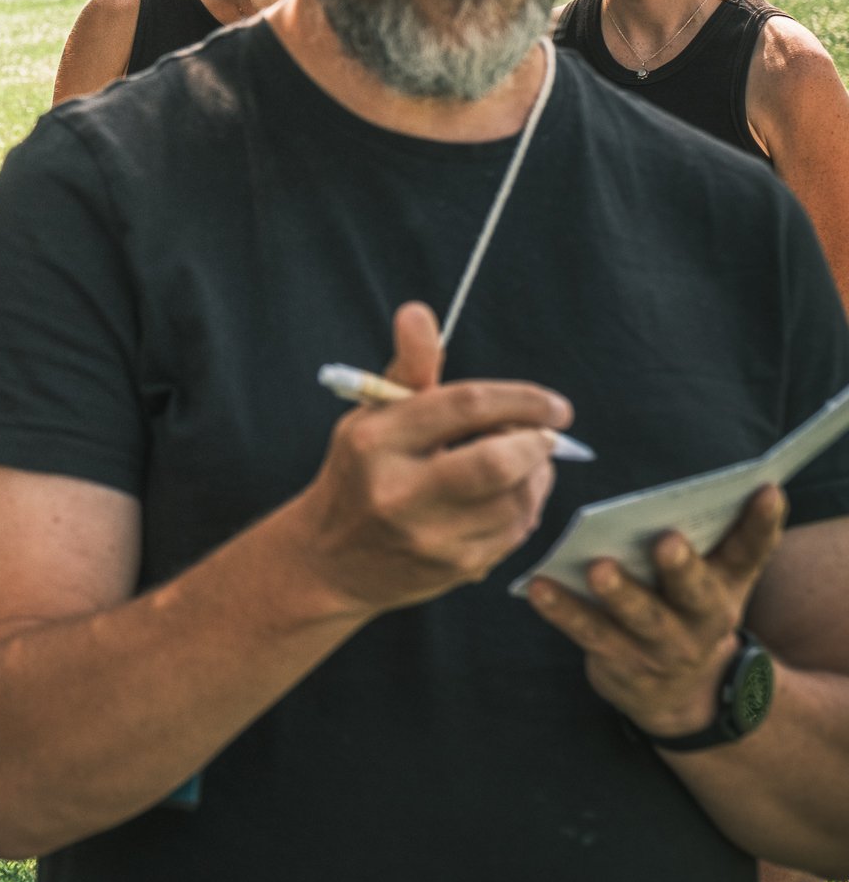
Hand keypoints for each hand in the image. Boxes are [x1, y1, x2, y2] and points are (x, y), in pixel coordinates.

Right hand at [287, 302, 567, 616]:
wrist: (329, 558)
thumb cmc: (360, 472)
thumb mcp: (371, 417)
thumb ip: (409, 369)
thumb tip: (419, 312)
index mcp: (375, 441)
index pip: (463, 406)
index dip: (520, 399)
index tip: (552, 403)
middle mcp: (398, 492)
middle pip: (497, 463)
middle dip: (535, 442)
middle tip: (545, 432)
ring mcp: (429, 537)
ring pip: (517, 499)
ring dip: (537, 473)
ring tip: (525, 459)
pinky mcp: (455, 569)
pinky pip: (517, 531)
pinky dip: (527, 505)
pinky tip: (511, 493)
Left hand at [525, 485, 785, 738]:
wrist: (683, 695)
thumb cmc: (687, 607)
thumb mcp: (713, 578)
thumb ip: (709, 535)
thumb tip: (700, 485)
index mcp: (727, 584)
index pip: (751, 550)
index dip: (762, 522)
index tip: (767, 489)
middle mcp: (704, 618)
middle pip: (696, 591)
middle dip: (682, 567)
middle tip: (667, 542)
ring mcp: (665, 647)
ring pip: (641, 618)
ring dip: (619, 593)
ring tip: (597, 568)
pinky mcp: (624, 663)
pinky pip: (591, 634)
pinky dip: (563, 611)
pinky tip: (539, 587)